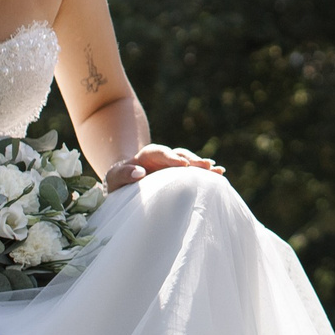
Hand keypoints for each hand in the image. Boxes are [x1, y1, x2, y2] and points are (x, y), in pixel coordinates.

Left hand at [104, 143, 224, 190]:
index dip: (172, 158)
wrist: (126, 181)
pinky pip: (195, 172)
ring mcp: (174, 165)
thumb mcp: (114, 177)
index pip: (161, 153)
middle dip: (194, 160)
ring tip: (217, 170)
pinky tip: (219, 173)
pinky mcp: (181, 174)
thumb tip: (140, 173)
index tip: (183, 165)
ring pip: (190, 161)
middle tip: (206, 165)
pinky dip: (206, 172)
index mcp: (148, 155)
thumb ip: (123, 173)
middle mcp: (165, 157)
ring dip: (203, 166)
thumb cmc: (119, 181)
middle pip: (180, 154)